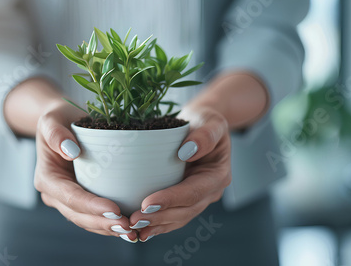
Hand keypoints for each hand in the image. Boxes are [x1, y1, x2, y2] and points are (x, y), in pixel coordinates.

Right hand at [34, 101, 136, 240]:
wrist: (62, 123)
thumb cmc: (58, 118)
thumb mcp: (51, 119)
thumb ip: (55, 133)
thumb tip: (71, 151)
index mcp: (47, 178)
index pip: (70, 197)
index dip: (91, 206)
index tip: (114, 209)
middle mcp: (55, 194)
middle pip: (78, 215)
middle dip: (103, 223)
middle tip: (128, 226)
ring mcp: (68, 200)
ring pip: (87, 221)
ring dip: (108, 229)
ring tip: (132, 232)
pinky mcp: (82, 200)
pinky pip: (94, 217)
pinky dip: (110, 224)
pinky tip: (129, 228)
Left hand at [129, 107, 231, 241]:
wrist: (203, 125)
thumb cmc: (206, 120)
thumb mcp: (211, 121)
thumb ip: (205, 135)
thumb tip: (187, 151)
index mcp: (218, 174)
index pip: (194, 191)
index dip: (171, 199)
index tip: (147, 203)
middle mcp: (210, 191)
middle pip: (185, 210)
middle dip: (159, 217)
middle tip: (133, 219)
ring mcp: (199, 198)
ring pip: (178, 218)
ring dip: (156, 225)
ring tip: (133, 227)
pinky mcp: (185, 200)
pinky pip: (173, 216)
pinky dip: (157, 225)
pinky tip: (140, 231)